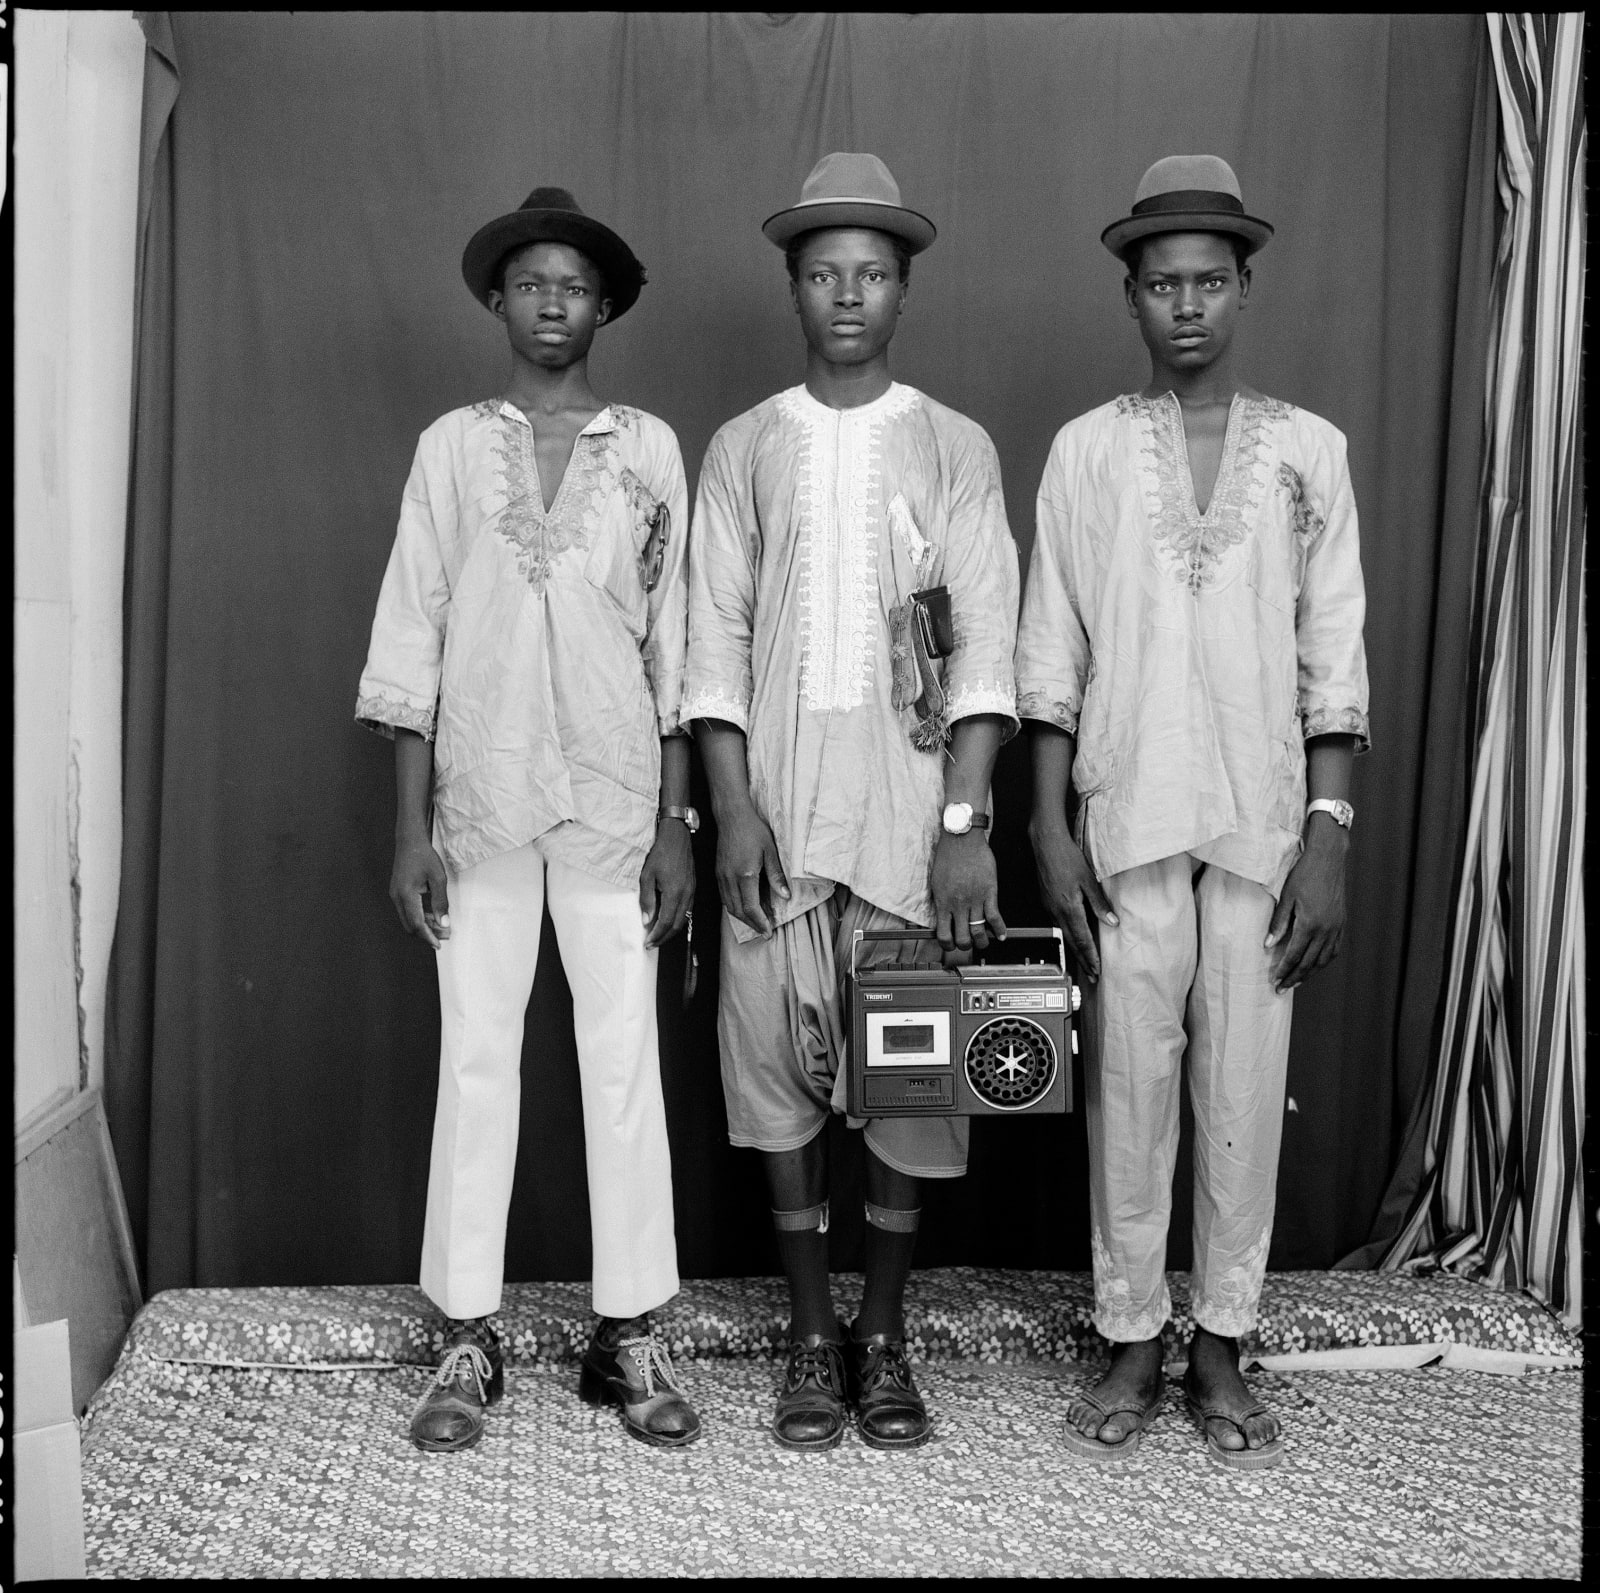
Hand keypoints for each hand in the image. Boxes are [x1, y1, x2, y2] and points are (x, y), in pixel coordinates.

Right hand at [390, 833, 450, 949]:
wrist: (409, 841)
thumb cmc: (424, 856)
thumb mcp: (438, 878)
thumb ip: (441, 902)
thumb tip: (443, 923)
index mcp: (406, 894)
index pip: (417, 923)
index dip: (428, 936)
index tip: (438, 944)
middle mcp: (397, 897)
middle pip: (410, 925)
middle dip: (426, 934)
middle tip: (444, 936)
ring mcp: (395, 895)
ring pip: (408, 919)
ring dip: (424, 926)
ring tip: (442, 927)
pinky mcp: (397, 893)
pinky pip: (407, 911)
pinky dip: (420, 917)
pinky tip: (433, 917)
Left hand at [640, 819, 695, 947]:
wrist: (677, 837)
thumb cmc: (661, 853)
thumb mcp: (647, 875)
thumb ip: (647, 899)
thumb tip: (646, 920)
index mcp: (674, 893)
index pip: (665, 922)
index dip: (656, 935)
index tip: (648, 943)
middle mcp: (685, 895)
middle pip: (676, 925)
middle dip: (664, 938)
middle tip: (652, 943)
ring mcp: (691, 892)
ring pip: (683, 920)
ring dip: (671, 931)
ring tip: (659, 935)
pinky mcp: (693, 888)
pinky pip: (687, 911)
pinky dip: (678, 920)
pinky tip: (669, 920)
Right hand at [714, 801, 789, 935]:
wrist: (732, 816)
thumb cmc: (753, 830)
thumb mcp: (770, 851)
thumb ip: (776, 875)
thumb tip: (785, 896)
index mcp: (745, 874)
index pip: (750, 908)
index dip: (760, 922)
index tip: (768, 931)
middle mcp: (730, 879)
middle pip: (738, 911)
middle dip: (752, 924)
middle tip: (764, 931)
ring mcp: (722, 876)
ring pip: (730, 906)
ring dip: (743, 918)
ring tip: (756, 922)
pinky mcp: (718, 873)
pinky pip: (725, 897)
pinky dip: (735, 907)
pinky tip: (744, 908)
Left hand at [931, 831, 1005, 953]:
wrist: (961, 839)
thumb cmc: (948, 856)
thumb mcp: (937, 881)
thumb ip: (941, 900)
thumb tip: (943, 914)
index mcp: (943, 903)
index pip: (943, 934)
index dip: (947, 945)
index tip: (951, 945)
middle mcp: (958, 904)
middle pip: (963, 938)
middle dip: (966, 946)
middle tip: (968, 944)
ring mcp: (974, 899)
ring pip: (979, 931)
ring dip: (982, 942)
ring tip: (984, 942)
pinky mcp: (989, 892)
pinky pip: (995, 916)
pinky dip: (1000, 929)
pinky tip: (1002, 935)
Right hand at [1029, 821, 1115, 980]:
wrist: (1046, 844)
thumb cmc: (1067, 857)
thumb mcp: (1089, 880)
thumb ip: (1099, 903)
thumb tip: (1112, 922)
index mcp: (1069, 908)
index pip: (1082, 939)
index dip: (1091, 957)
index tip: (1097, 970)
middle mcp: (1057, 911)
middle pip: (1072, 942)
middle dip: (1083, 961)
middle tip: (1092, 976)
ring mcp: (1049, 907)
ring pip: (1065, 934)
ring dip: (1076, 949)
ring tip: (1086, 961)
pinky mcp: (1047, 901)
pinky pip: (1059, 923)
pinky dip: (1069, 935)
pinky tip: (1075, 936)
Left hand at [1266, 824, 1347, 991]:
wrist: (1328, 859)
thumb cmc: (1303, 875)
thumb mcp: (1286, 897)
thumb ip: (1278, 923)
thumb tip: (1268, 946)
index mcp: (1310, 924)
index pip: (1295, 955)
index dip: (1284, 970)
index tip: (1275, 981)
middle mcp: (1326, 930)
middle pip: (1310, 962)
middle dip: (1295, 977)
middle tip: (1282, 989)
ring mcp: (1336, 927)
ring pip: (1324, 959)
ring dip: (1311, 972)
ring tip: (1297, 980)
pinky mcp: (1341, 922)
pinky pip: (1334, 949)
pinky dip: (1324, 960)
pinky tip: (1316, 964)